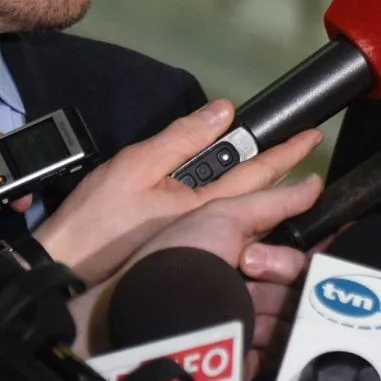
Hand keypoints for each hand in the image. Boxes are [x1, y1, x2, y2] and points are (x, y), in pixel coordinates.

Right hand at [36, 102, 321, 283]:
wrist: (67, 268)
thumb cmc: (98, 219)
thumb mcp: (136, 166)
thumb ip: (182, 139)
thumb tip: (223, 112)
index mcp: (209, 205)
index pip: (262, 174)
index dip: (289, 154)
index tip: (314, 137)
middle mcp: (216, 228)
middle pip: (259, 195)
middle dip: (285, 171)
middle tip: (306, 147)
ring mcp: (204, 244)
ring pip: (246, 214)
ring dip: (266, 191)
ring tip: (282, 168)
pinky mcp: (188, 252)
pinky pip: (227, 227)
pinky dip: (241, 208)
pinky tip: (240, 198)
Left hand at [93, 170, 322, 372]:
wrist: (144, 313)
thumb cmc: (177, 258)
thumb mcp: (222, 217)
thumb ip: (272, 201)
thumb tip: (315, 179)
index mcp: (251, 253)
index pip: (300, 251)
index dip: (317, 247)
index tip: (330, 241)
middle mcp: (254, 288)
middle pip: (302, 282)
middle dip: (284, 268)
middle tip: (251, 266)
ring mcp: (250, 325)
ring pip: (295, 319)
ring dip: (276, 306)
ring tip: (247, 304)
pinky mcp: (244, 361)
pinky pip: (276, 355)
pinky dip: (268, 345)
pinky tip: (251, 334)